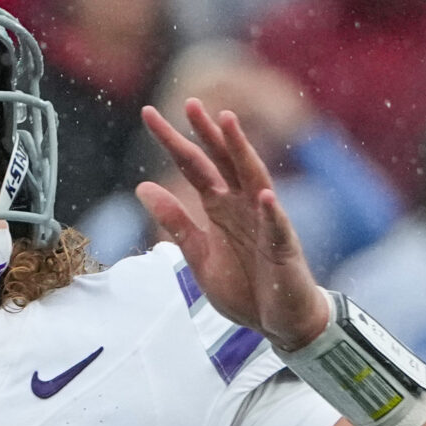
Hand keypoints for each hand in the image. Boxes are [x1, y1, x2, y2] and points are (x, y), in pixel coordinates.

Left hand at [137, 99, 331, 349]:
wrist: (280, 323)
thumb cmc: (245, 287)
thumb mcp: (199, 255)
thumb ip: (175, 222)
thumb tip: (142, 188)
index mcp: (220, 207)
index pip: (194, 167)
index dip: (173, 141)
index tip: (149, 113)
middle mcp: (243, 206)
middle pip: (224, 162)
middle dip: (207, 133)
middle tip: (190, 102)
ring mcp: (266, 223)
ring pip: (254, 179)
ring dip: (242, 151)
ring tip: (228, 124)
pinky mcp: (284, 249)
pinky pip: (278, 227)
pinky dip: (271, 212)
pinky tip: (264, 195)